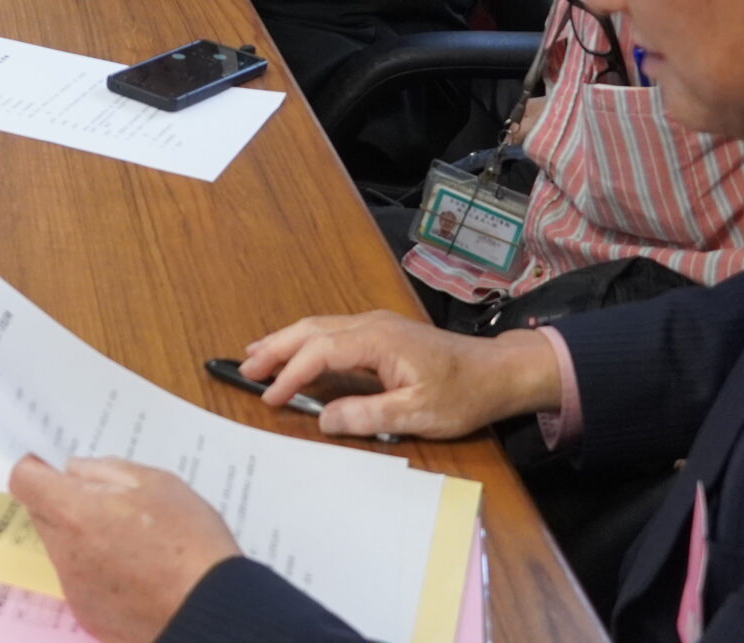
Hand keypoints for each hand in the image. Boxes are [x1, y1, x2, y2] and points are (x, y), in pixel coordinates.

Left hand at [8, 457, 238, 642]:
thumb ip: (107, 470)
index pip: (24, 479)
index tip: (53, 465)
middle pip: (41, 513)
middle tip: (107, 501)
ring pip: (61, 546)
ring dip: (82, 535)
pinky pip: (79, 578)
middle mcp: (63, 551)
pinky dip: (96, 569)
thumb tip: (75, 470)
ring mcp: (72, 586)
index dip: (36, 467)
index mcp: (74, 511)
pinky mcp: (86, 612)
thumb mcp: (156, 482)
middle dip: (64, 501)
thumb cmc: (190, 540)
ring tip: (131, 538)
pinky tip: (134, 569)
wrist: (210, 608)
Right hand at [239, 312, 562, 439]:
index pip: (320, 352)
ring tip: (256, 356)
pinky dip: (306, 342)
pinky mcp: (381, 334)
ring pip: (319, 327)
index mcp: (377, 340)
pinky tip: (296, 352)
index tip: (270, 398)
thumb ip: (369, 415)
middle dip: (276, 348)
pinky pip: (332, 332)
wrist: (497, 372)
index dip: (291, 374)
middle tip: (245, 369)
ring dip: (287, 341)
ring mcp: (375, 326)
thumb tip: (323, 419)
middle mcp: (371, 325)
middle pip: (311, 330)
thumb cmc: (463, 394)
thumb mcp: (419, 414)